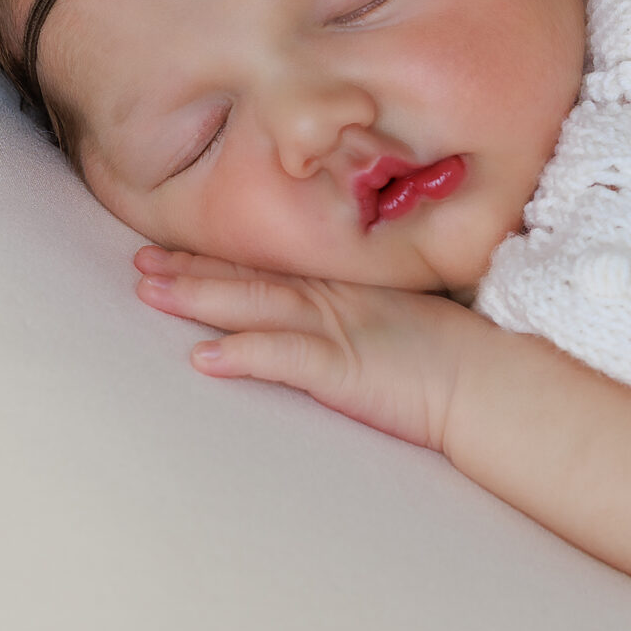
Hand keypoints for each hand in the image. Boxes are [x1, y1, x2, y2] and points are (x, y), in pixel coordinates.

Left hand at [133, 246, 469, 452]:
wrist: (491, 382)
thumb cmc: (457, 359)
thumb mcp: (403, 322)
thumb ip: (365, 314)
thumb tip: (336, 322)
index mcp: (347, 289)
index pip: (272, 268)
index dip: (219, 258)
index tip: (172, 248)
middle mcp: (336, 300)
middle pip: (252, 279)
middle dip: (193, 268)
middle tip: (139, 261)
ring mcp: (338, 330)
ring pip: (256, 306)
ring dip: (200, 298)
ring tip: (151, 292)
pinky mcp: (344, 368)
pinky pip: (285, 358)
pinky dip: (244, 354)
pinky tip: (205, 357)